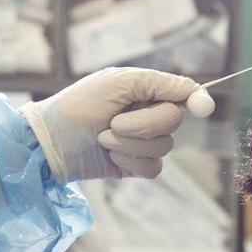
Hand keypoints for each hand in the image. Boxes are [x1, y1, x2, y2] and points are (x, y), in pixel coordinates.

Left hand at [20, 67, 200, 182]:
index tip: (203, 108)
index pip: (182, 93)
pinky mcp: (134, 166)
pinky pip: (152, 168)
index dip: (197, 99)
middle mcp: (147, 113)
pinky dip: (129, 162)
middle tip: (113, 122)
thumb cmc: (77, 105)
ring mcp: (142, 141)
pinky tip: (109, 157)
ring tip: (102, 138)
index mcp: (144, 89)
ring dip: (130, 145)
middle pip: (174, 121)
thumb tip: (195, 90)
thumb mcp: (116, 84)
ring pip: (164, 147)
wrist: (49, 142)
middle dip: (143, 124)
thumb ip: (157, 83)